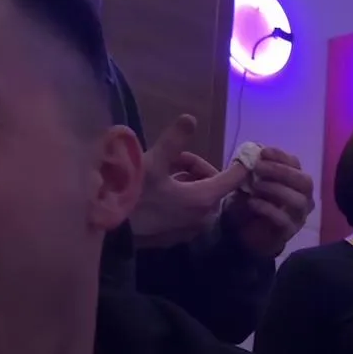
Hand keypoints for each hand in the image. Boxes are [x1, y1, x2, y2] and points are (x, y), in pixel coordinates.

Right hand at [131, 114, 247, 246]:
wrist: (109, 230)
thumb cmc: (133, 194)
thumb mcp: (152, 163)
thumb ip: (173, 140)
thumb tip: (190, 118)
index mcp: (204, 198)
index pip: (234, 178)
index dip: (240, 163)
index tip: (243, 152)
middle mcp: (204, 217)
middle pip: (214, 185)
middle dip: (197, 168)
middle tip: (175, 157)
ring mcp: (191, 229)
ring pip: (200, 197)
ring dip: (188, 181)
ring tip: (164, 169)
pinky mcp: (178, 235)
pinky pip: (188, 211)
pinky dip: (181, 196)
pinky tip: (159, 189)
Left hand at [223, 147, 315, 258]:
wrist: (239, 234)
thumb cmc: (246, 203)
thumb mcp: (244, 182)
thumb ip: (250, 167)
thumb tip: (253, 149)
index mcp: (293, 181)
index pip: (295, 164)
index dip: (281, 156)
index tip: (262, 152)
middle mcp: (302, 197)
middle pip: (305, 181)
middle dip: (282, 172)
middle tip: (259, 168)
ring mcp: (297, 216)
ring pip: (300, 201)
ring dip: (276, 189)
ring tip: (255, 186)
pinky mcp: (288, 232)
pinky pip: (285, 220)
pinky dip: (268, 209)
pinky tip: (252, 203)